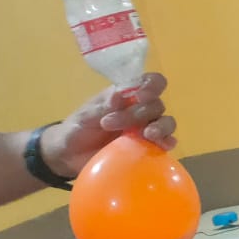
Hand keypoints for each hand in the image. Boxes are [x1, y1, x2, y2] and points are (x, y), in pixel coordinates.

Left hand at [43, 72, 175, 176]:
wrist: (69, 156)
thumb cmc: (77, 130)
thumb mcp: (84, 116)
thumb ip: (102, 106)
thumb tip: (119, 94)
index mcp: (127, 96)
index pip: (150, 82)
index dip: (151, 86)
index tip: (140, 96)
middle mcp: (141, 110)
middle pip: (156, 105)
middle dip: (136, 114)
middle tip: (108, 124)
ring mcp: (147, 129)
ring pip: (167, 122)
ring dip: (160, 127)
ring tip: (147, 135)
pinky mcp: (149, 148)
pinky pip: (167, 142)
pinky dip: (168, 142)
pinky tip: (163, 145)